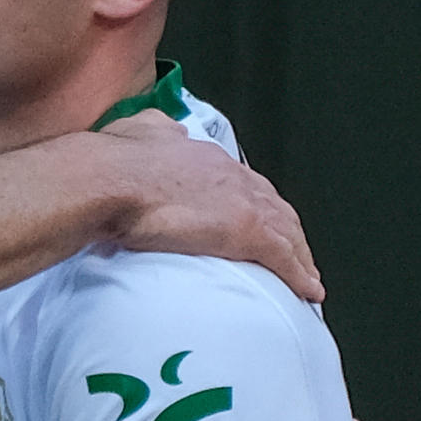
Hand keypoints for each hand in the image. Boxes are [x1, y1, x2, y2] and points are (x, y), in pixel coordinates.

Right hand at [101, 137, 324, 305]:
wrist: (112, 181)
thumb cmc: (115, 162)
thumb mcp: (141, 131)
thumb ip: (158, 131)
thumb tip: (165, 131)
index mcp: (208, 158)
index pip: (246, 184)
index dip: (260, 203)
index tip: (264, 219)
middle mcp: (233, 176)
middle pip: (276, 207)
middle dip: (290, 231)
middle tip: (297, 253)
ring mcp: (243, 204)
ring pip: (288, 232)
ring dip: (301, 256)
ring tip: (308, 278)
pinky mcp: (246, 231)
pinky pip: (283, 257)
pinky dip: (299, 275)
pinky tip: (308, 290)